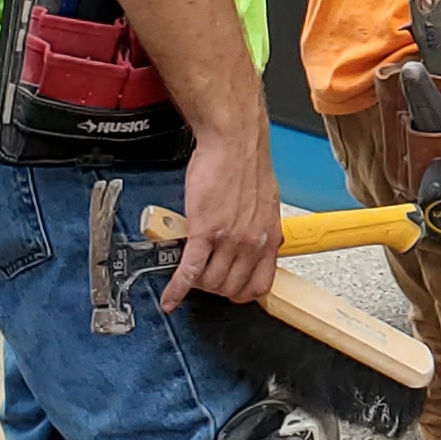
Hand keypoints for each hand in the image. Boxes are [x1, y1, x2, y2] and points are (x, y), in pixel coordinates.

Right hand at [163, 129, 283, 310]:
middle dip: (215, 289)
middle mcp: (252, 242)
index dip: (242, 292)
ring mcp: (229, 239)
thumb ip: (260, 227)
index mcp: (270, 236)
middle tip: (205, 279)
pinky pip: (190, 270)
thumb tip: (254, 241)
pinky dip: (177, 289)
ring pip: (210, 283)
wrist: (234, 142)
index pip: (260, 285)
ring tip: (190, 274)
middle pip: (231, 288)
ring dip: (197, 284)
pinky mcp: (205, 231)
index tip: (231, 290)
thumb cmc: (246, 164)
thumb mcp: (266, 202)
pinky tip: (170, 297)